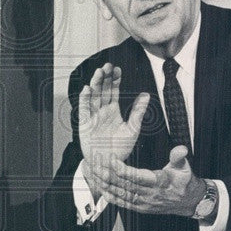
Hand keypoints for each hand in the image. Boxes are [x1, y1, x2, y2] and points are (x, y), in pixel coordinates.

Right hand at [78, 64, 149, 196]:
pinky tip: (87, 89)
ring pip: (93, 97)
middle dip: (104, 78)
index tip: (118, 69)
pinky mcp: (84, 124)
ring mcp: (93, 117)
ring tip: (99, 72)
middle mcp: (102, 112)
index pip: (114, 91)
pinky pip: (84, 110)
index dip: (115, 80)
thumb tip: (146, 95)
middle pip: (102, 90)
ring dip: (95, 84)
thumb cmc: (121, 149)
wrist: (109, 165)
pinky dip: (84, 100)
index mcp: (113, 111)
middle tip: (107, 66)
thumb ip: (138, 112)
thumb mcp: (133, 129)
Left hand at [102, 144, 206, 215]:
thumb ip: (179, 157)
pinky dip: (110, 195)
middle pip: (123, 185)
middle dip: (108, 175)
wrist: (188, 202)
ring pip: (120, 194)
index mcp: (158, 183)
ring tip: (94, 173)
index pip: (136, 176)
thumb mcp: (185, 168)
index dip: (121, 169)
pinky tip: (100, 188)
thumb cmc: (184, 182)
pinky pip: (122, 203)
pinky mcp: (140, 208)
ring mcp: (143, 203)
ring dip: (106, 184)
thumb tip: (181, 149)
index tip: (110, 159)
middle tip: (95, 164)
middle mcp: (149, 195)